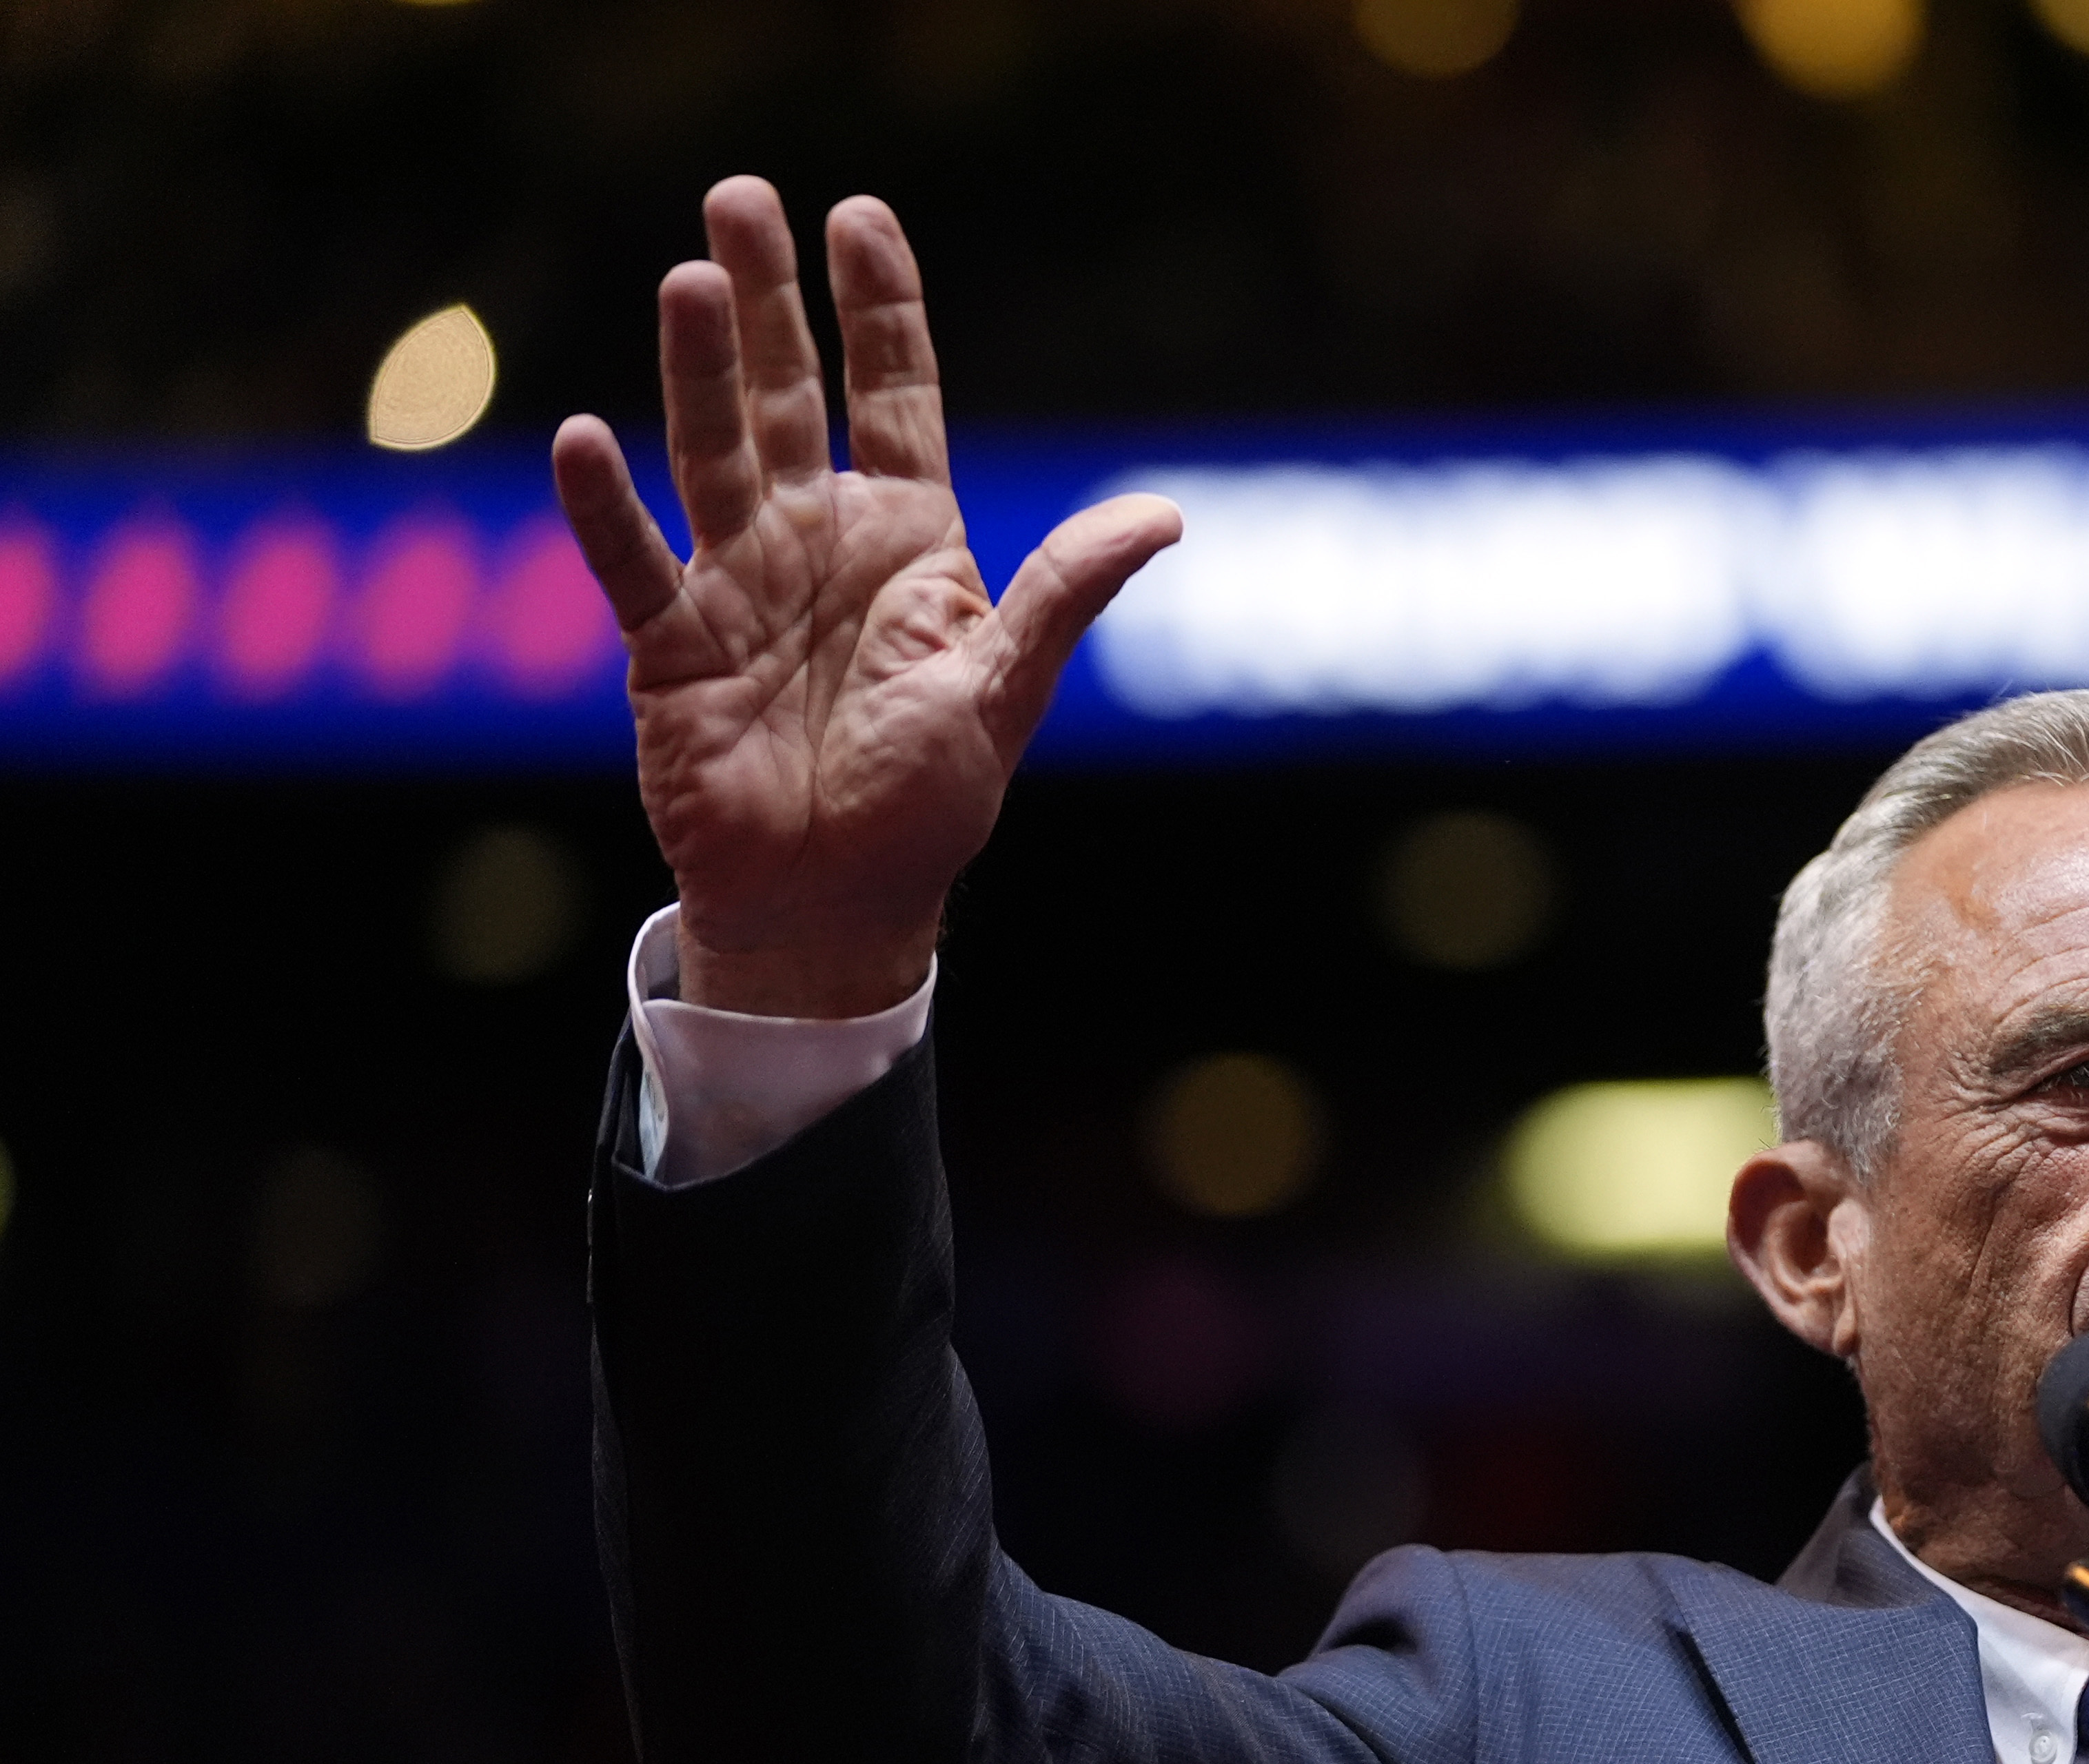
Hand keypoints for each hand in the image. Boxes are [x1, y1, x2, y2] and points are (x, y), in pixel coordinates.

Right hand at [550, 181, 1181, 1018]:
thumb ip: (1064, 593)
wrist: (837, 905)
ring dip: (698, 369)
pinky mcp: (670, 645)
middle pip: (786, 397)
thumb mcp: (1005, 688)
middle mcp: (816, 542)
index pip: (894, 397)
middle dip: (768, 301)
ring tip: (692, 279)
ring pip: (712, 452)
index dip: (880, 312)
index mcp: (909, 541)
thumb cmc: (926, 804)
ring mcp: (737, 585)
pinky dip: (607, 506)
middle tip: (740, 196)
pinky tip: (588, 438)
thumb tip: (1163, 515)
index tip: (861, 217)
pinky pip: (634, 562)